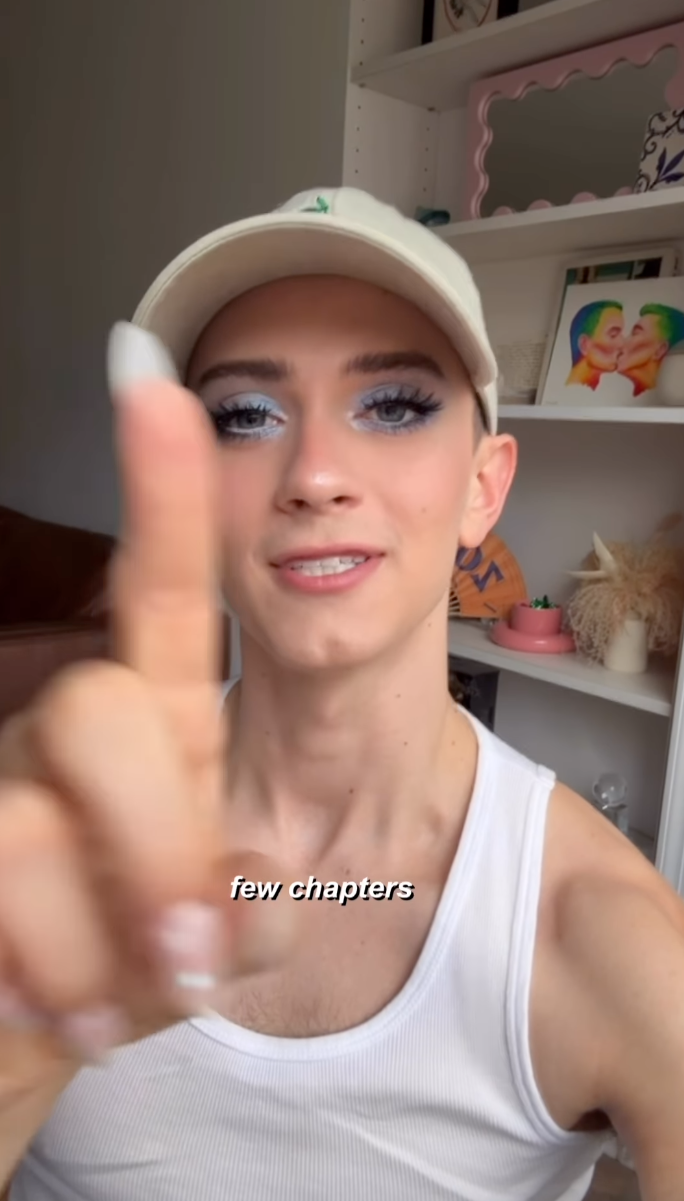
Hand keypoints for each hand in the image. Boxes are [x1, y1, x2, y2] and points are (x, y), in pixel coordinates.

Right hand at [0, 324, 289, 1073]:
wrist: (41, 1035)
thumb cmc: (137, 965)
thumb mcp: (222, 938)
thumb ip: (252, 908)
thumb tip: (255, 891)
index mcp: (158, 726)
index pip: (160, 591)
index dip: (160, 491)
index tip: (150, 378)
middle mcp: (64, 729)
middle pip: (101, 716)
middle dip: (156, 856)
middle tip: (183, 962)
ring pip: (25, 829)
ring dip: (88, 957)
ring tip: (100, 1003)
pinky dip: (36, 984)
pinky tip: (40, 1002)